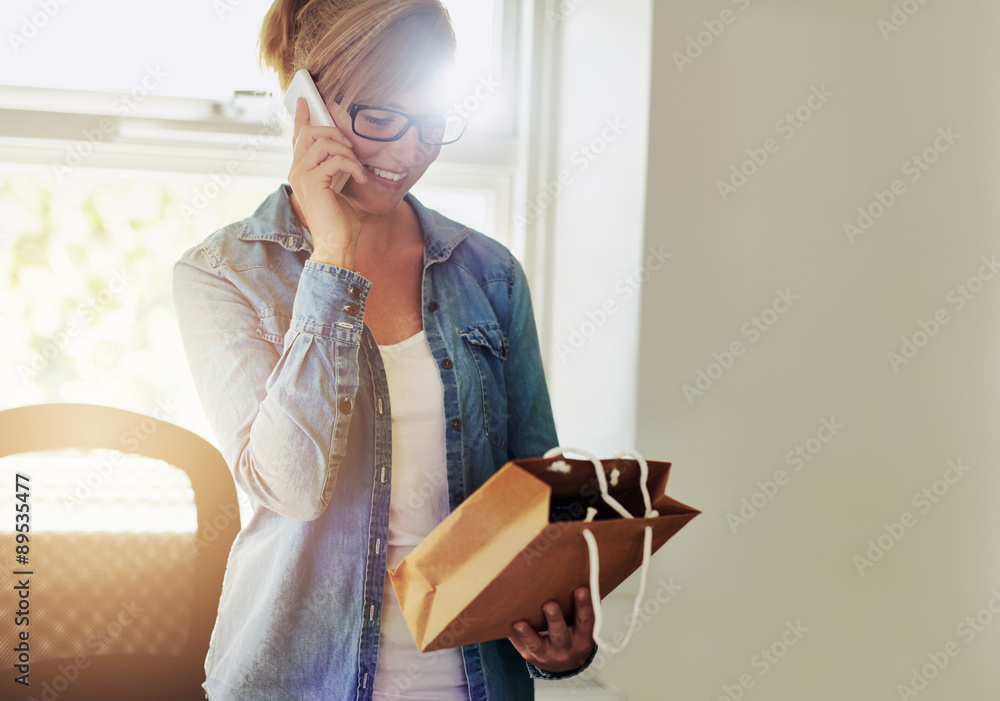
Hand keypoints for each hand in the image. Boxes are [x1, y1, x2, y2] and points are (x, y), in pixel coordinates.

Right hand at [288, 97, 368, 268]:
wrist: (337, 244)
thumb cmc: (339, 220)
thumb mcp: (337, 187)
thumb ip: (334, 167)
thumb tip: (344, 149)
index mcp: (301, 171)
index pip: (297, 137)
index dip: (301, 117)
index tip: (305, 101)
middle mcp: (296, 171)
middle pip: (309, 132)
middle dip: (334, 133)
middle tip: (350, 148)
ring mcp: (302, 176)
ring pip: (323, 142)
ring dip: (347, 152)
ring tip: (357, 168)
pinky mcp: (313, 182)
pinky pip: (335, 159)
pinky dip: (352, 166)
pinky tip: (360, 179)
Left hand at [508, 586, 596, 673]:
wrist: (563, 663)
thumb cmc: (573, 635)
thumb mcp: (582, 626)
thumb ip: (580, 607)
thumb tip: (579, 575)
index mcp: (583, 638)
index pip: (585, 621)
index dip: (584, 605)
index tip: (581, 589)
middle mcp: (566, 649)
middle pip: (560, 634)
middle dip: (554, 619)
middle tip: (549, 604)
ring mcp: (547, 654)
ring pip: (536, 644)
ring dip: (527, 633)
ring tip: (519, 623)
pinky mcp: (530, 655)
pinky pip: (520, 645)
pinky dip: (513, 636)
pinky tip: (505, 624)